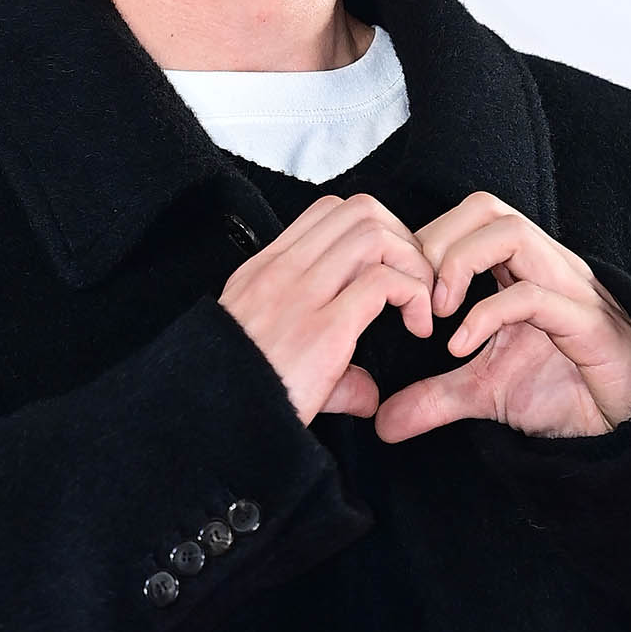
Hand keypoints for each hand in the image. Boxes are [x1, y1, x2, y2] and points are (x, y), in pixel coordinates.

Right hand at [218, 194, 434, 428]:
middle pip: (360, 210)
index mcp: (265, 271)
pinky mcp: (324, 329)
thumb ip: (326, 365)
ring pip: (374, 235)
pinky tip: (418, 328)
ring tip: (419, 305)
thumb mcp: (272, 362)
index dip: (374, 229)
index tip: (389, 270)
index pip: (329, 212)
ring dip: (412, 263)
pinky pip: (385, 282)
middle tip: (414, 282)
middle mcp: (282, 271)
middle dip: (402, 238)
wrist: (211, 421)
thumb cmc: (241, 396)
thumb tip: (367, 393)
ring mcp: (301, 295)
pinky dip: (414, 296)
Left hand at [373, 191, 630, 443]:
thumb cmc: (566, 395)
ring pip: (512, 233)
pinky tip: (460, 346)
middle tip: (413, 293)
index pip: (469, 215)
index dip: (427, 238)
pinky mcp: (588, 323)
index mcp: (523, 268)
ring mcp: (570, 289)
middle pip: (486, 207)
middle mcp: (547, 265)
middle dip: (438, 240)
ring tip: (436, 311)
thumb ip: (435, 397)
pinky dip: (487, 314)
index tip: (400, 285)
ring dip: (460, 263)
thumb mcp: (486, 394)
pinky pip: (535, 296)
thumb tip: (382, 422)